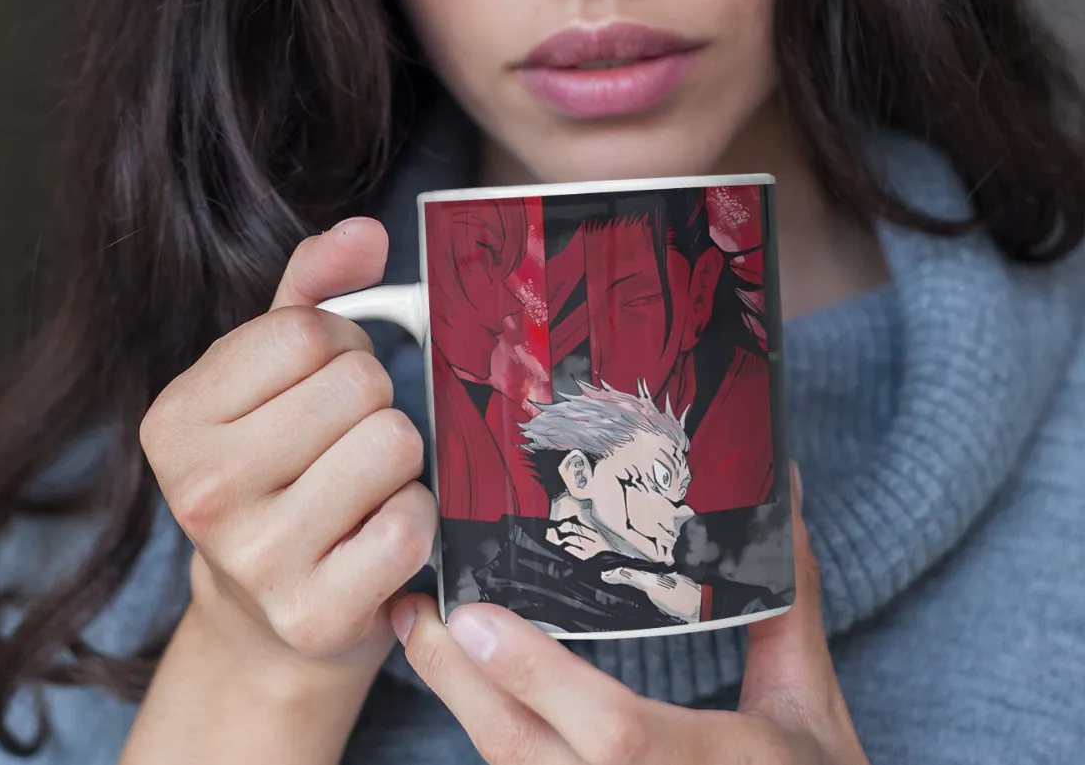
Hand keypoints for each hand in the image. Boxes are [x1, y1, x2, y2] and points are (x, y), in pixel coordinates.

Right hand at [139, 218, 435, 681]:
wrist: (267, 617)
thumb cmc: (277, 467)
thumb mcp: (272, 372)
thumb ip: (313, 288)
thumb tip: (365, 232)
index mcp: (175, 418)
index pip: (309, 330)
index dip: (341, 345)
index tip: (322, 385)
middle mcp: (202, 490)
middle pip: (359, 384)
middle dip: (372, 401)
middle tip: (344, 441)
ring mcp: (257, 559)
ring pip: (393, 443)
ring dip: (398, 459)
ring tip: (360, 486)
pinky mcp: (316, 614)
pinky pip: (411, 522)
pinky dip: (413, 520)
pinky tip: (375, 534)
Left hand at [392, 463, 869, 764]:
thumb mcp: (810, 704)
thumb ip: (787, 603)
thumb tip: (784, 487)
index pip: (615, 735)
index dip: (536, 680)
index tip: (473, 619)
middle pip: (529, 758)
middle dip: (459, 686)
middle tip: (414, 611)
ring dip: (462, 707)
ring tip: (421, 633)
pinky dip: (492, 735)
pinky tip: (464, 686)